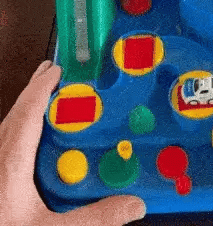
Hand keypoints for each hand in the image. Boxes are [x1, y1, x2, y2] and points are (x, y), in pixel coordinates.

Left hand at [0, 61, 145, 225]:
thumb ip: (94, 218)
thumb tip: (133, 204)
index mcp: (11, 163)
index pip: (27, 112)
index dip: (42, 87)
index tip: (57, 70)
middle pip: (17, 111)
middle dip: (35, 88)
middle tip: (54, 71)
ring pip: (11, 123)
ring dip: (29, 104)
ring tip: (48, 94)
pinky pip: (10, 138)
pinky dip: (24, 124)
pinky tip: (38, 134)